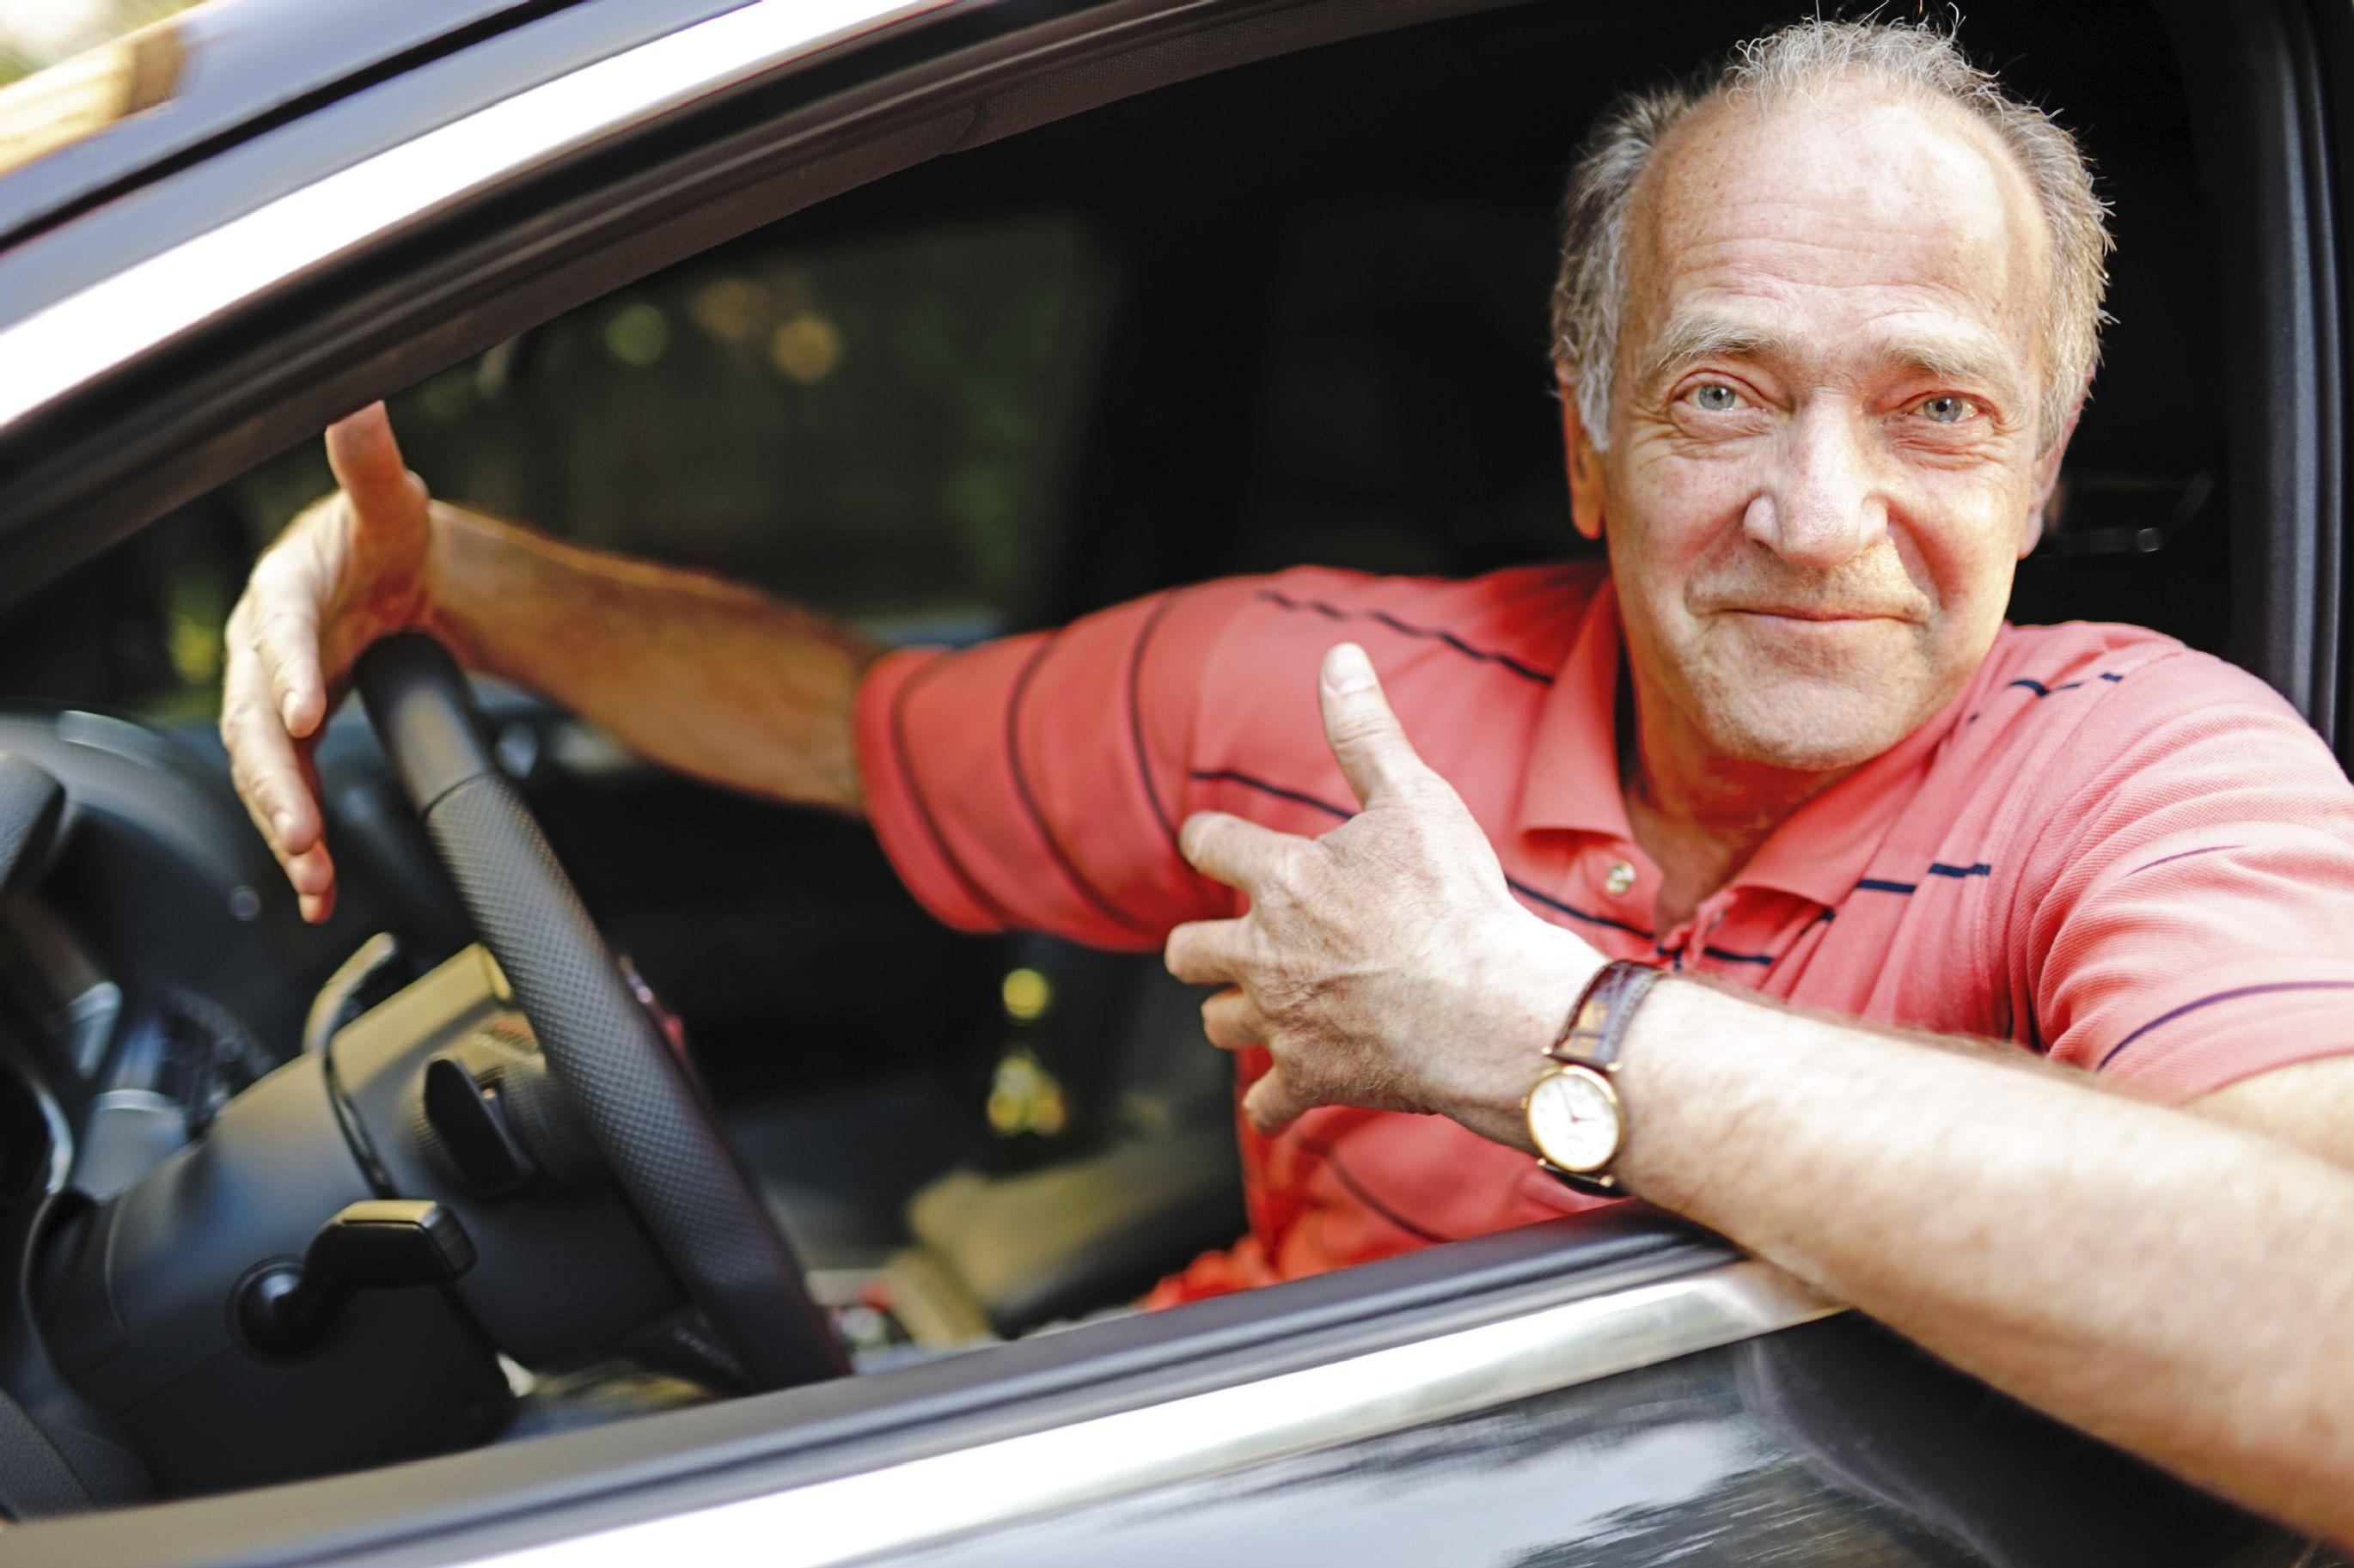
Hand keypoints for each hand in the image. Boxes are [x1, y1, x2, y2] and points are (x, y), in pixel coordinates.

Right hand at [220, 404, 439, 922]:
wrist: (397, 579)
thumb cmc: (385, 538)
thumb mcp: (389, 501)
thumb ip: (371, 460)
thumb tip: (359, 397)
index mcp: (282, 592)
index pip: (277, 632)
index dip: (286, 671)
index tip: (306, 712)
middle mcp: (264, 653)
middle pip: (255, 723)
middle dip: (275, 781)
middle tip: (302, 830)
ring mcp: (275, 702)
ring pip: (266, 773)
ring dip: (286, 827)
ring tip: (312, 872)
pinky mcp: (293, 743)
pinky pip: (290, 797)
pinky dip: (303, 848)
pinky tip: (319, 890)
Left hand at [1164, 642, 1603, 1139]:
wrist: (1491, 1011)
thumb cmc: (1457, 902)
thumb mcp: (1414, 799)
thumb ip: (1366, 731)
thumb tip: (1339, 656)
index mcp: (1281, 878)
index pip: (1207, 843)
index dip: (1211, 837)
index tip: (1216, 839)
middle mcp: (1263, 953)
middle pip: (1187, 952)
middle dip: (1200, 947)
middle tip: (1228, 943)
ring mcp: (1283, 1022)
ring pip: (1218, 1023)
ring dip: (1235, 1014)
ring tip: (1268, 1005)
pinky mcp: (1311, 1080)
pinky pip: (1266, 1104)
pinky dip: (1274, 1101)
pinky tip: (1287, 1094)